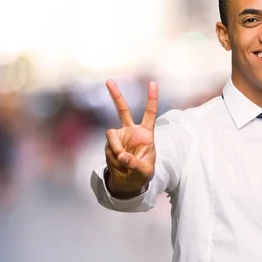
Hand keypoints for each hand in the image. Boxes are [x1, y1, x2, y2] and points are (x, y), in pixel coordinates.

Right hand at [104, 79, 157, 197]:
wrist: (129, 181)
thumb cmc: (142, 174)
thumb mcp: (144, 171)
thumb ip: (134, 163)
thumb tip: (122, 156)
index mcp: (146, 133)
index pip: (149, 113)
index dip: (151, 98)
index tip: (153, 83)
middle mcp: (131, 131)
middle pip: (122, 110)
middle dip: (115, 95)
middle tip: (109, 80)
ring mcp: (119, 137)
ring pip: (111, 134)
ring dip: (116, 148)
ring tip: (122, 160)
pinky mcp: (110, 144)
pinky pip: (108, 147)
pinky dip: (112, 156)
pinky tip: (119, 163)